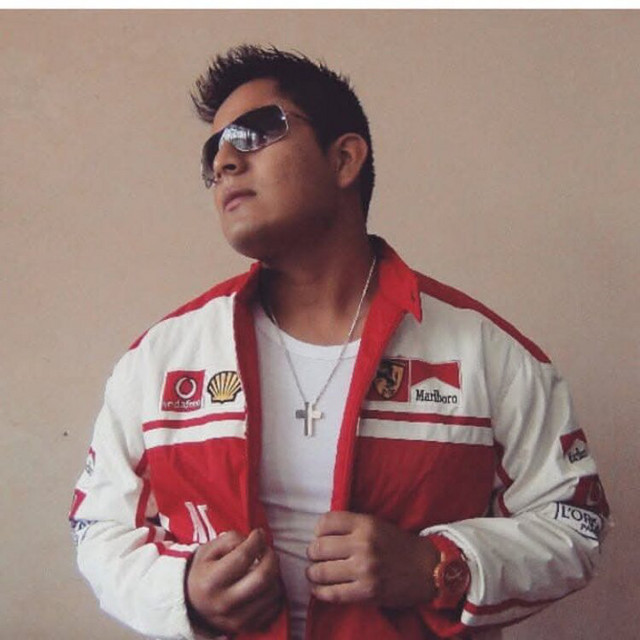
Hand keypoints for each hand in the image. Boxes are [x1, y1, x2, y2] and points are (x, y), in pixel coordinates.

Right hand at [185, 529, 283, 635]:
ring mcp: (237, 620)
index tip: (258, 533)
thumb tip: (255, 540)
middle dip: (271, 557)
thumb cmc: (203, 572)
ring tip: (265, 565)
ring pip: (272, 592)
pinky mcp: (248, 627)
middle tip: (267, 550)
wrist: (192, 605)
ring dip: (275, 574)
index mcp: (211, 582)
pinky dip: (275, 591)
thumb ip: (231, 539)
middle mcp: (224, 604)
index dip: (256, 540)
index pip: (243, 557)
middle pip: (262, 577)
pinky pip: (274, 608)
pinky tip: (266, 583)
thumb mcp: (208, 550)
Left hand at [306, 511, 438, 607]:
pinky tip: (319, 589)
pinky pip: (333, 593)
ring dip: (313, 573)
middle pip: (319, 547)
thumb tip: (318, 533)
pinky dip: (320, 592)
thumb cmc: (397, 544)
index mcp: (365, 524)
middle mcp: (363, 545)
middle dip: (312, 553)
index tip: (319, 536)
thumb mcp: (375, 524)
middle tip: (314, 556)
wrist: (426, 568)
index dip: (318, 530)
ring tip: (314, 573)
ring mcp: (365, 570)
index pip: (326, 522)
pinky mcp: (367, 592)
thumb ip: (350, 525)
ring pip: (321, 571)